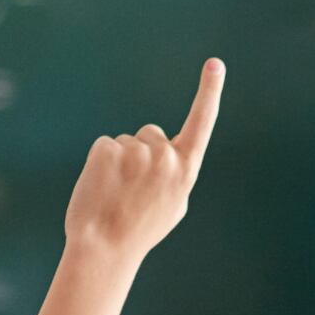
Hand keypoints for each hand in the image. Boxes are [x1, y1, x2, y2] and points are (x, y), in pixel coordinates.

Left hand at [63, 58, 222, 266]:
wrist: (104, 250)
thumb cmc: (138, 232)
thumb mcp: (172, 206)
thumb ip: (176, 175)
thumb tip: (170, 155)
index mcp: (185, 170)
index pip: (201, 124)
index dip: (209, 92)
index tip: (215, 64)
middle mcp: (166, 157)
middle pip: (151, 134)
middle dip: (141, 153)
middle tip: (130, 191)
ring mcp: (137, 152)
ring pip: (126, 143)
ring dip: (118, 162)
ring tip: (115, 195)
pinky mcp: (108, 149)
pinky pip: (104, 146)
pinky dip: (99, 164)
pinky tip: (100, 189)